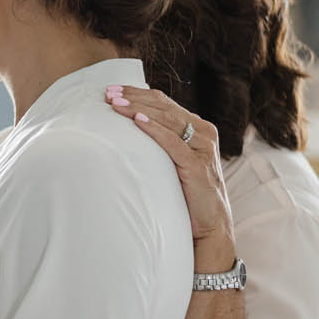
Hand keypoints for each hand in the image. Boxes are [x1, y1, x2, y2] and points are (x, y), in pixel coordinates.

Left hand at [105, 84, 235, 268]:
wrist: (210, 227)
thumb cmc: (187, 194)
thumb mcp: (174, 162)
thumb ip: (162, 144)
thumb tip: (128, 130)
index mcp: (198, 128)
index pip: (164, 103)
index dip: (138, 94)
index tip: (112, 91)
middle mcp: (204, 133)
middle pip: (164, 106)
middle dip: (134, 97)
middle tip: (108, 94)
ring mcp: (203, 148)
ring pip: (168, 120)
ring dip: (139, 108)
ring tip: (116, 104)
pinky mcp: (198, 165)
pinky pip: (173, 142)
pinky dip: (154, 129)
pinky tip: (136, 121)